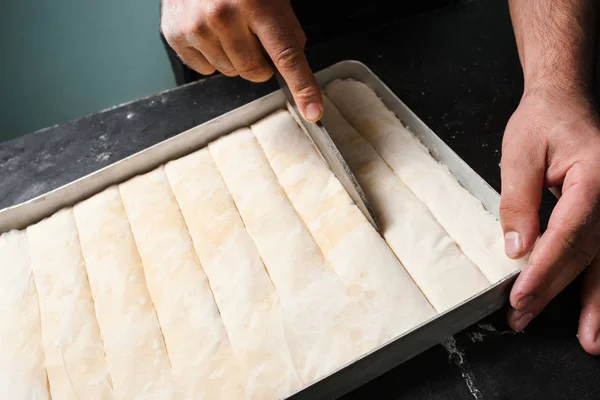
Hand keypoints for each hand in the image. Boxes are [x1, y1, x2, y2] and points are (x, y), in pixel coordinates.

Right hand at [160, 0, 322, 120]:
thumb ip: (285, 27)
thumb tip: (292, 66)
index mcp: (257, 3)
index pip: (286, 55)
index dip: (303, 86)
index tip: (313, 111)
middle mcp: (224, 15)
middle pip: (254, 72)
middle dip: (260, 63)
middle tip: (252, 37)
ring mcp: (196, 27)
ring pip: (229, 72)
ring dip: (233, 58)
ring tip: (226, 27)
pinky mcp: (175, 35)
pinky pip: (204, 70)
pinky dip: (210, 56)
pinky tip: (208, 31)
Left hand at [500, 84, 599, 354]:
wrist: (566, 105)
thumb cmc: (544, 123)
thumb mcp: (520, 155)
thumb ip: (519, 202)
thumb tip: (517, 249)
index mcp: (594, 179)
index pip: (567, 235)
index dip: (543, 270)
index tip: (520, 296)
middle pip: (585, 255)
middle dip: (553, 292)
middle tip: (525, 319)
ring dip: (593, 303)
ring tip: (589, 340)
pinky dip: (598, 284)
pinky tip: (594, 310)